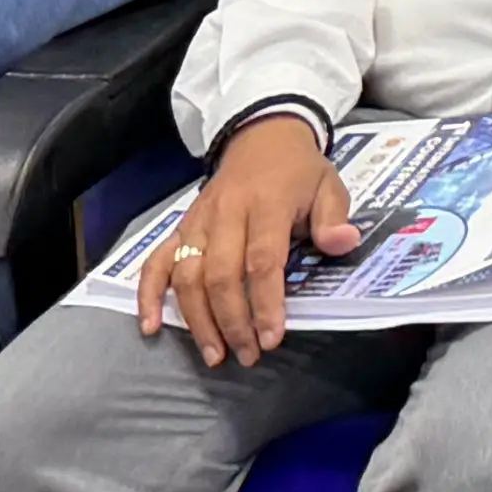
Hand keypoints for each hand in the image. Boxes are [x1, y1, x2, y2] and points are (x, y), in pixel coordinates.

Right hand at [152, 113, 356, 360]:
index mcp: (267, 203)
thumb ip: (333, 217)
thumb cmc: (298, 171)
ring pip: (187, 275)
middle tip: (248, 355)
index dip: (265, 302)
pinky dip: (148, 294)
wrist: (262, 135)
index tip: (272, 337)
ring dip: (198, 319)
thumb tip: (343, 243)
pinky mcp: (180, 226)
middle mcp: (226, 213)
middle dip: (232, 321)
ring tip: (215, 355)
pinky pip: (156, 262)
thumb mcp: (329, 185)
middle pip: (220, 274)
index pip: (262, 259)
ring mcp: (197, 221)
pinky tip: (150, 326)